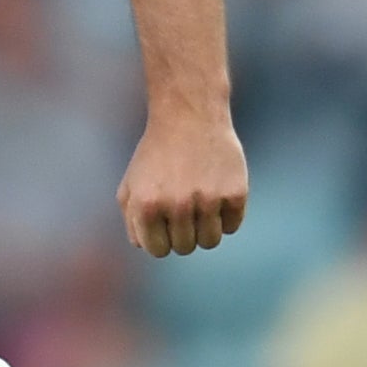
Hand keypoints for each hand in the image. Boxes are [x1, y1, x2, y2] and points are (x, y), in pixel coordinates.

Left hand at [116, 115, 247, 256]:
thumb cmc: (157, 153)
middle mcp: (177, 206)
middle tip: (183, 205)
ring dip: (205, 227)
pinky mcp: (235, 194)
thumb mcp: (131, 183)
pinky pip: (232, 226)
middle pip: (186, 248)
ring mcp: (208, 201)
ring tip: (199, 201)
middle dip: (183, 231)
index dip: (162, 238)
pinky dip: (226, 215)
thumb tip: (145, 246)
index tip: (164, 220)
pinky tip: (217, 190)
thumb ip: (132, 219)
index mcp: (147, 206)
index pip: (158, 250)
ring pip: (210, 241)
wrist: (188, 115)